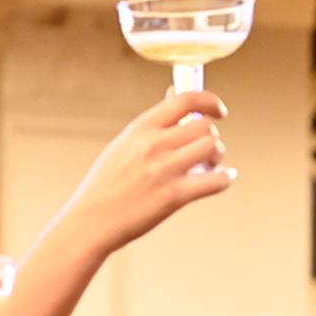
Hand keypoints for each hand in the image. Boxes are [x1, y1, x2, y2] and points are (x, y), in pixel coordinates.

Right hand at [56, 91, 232, 254]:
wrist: (90, 221)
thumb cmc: (106, 185)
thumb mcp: (123, 145)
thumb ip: (152, 124)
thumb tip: (174, 94)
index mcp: (141, 128)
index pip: (185, 99)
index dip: (209, 100)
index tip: (219, 111)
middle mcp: (153, 144)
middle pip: (204, 125)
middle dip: (212, 137)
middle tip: (207, 153)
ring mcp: (164, 170)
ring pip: (212, 147)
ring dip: (218, 156)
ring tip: (210, 167)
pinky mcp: (173, 196)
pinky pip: (215, 181)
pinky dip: (224, 179)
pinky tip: (223, 179)